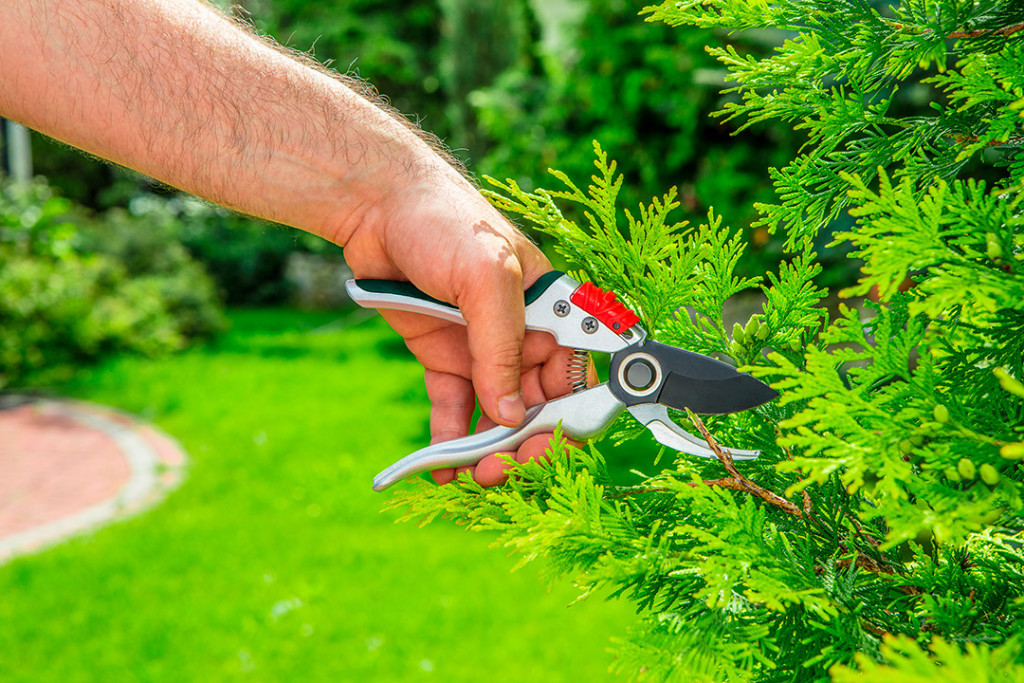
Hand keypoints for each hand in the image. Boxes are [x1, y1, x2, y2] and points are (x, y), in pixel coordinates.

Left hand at [341, 174, 592, 485]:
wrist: (376, 205)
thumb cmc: (443, 219)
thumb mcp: (485, 277)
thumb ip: (501, 346)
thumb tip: (511, 413)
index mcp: (552, 310)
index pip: (578, 376)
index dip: (570, 416)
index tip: (548, 446)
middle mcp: (524, 334)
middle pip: (539, 405)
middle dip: (526, 444)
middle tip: (502, 471)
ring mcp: (483, 349)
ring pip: (498, 414)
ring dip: (490, 450)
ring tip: (475, 474)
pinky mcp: (444, 356)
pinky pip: (455, 407)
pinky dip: (451, 439)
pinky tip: (443, 467)